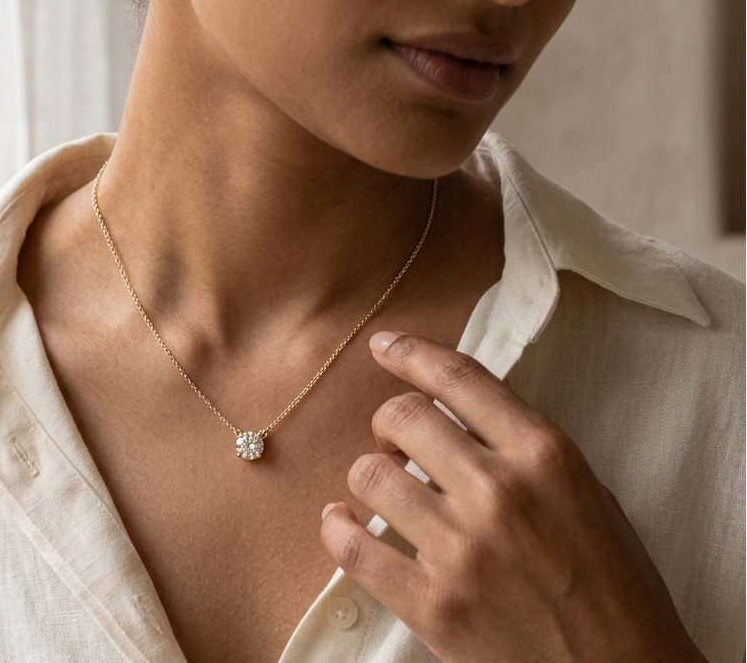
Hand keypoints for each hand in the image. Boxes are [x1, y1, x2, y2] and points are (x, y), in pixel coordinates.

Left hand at [319, 332, 705, 662]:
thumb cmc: (614, 585)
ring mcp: (462, 551)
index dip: (411, 353)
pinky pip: (354, 548)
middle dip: (390, 423)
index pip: (459, 378)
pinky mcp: (434, 606)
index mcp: (545, 456)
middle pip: (402, 417)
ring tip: (383, 488)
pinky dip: (338, 528)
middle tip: (396, 442)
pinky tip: (341, 521)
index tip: (384, 347)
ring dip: (368, 475)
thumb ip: (523, 448)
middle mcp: (499, 492)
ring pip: (370, 474)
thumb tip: (456, 415)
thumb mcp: (588, 493)